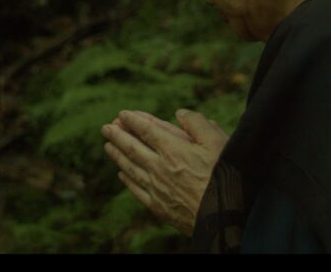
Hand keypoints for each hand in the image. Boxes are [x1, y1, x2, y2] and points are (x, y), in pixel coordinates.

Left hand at [101, 109, 229, 235]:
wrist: (223, 216)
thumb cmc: (225, 176)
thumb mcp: (218, 141)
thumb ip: (197, 123)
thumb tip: (179, 113)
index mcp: (173, 149)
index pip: (147, 130)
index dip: (133, 120)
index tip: (122, 114)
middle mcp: (160, 167)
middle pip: (132, 147)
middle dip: (117, 135)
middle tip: (106, 128)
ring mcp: (156, 188)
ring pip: (130, 167)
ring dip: (117, 155)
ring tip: (108, 146)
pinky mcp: (158, 206)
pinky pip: (136, 189)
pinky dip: (126, 179)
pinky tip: (121, 174)